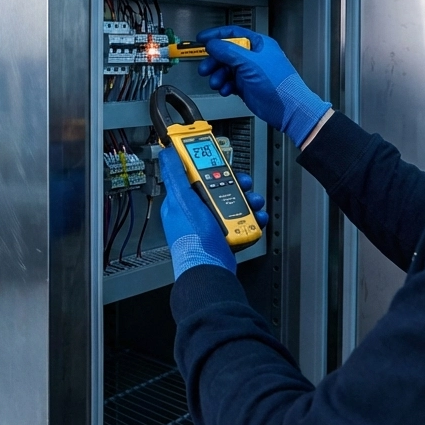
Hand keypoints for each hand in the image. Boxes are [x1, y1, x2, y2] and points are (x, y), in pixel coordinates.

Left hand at [159, 148, 268, 279]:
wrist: (210, 271)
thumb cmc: (193, 239)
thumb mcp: (182, 200)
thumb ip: (175, 175)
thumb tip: (167, 152)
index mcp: (180, 202)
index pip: (195, 176)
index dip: (210, 168)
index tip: (223, 164)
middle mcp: (195, 212)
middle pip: (218, 188)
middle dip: (235, 185)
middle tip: (245, 184)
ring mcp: (210, 225)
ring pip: (232, 204)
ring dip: (247, 201)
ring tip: (254, 203)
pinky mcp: (224, 237)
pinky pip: (240, 221)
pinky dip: (250, 219)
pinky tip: (256, 218)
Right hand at [196, 25, 330, 147]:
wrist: (288, 109)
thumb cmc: (279, 84)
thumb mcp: (249, 63)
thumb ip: (228, 52)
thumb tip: (212, 44)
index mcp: (258, 44)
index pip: (233, 33)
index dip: (216, 35)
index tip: (202, 38)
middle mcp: (254, 57)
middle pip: (226, 53)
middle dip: (214, 60)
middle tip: (205, 68)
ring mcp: (250, 72)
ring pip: (226, 69)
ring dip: (218, 75)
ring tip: (216, 82)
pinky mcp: (247, 86)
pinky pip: (230, 82)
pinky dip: (225, 86)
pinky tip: (226, 90)